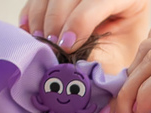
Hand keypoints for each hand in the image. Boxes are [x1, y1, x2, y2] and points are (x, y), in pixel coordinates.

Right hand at [18, 0, 150, 73]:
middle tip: (52, 45)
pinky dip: (31, 14)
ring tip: (41, 41)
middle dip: (57, 19)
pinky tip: (32, 33)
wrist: (115, 52)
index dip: (80, 20)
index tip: (66, 46)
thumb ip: (98, 58)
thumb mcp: (116, 59)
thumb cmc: (119, 56)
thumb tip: (70, 60)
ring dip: (41, 16)